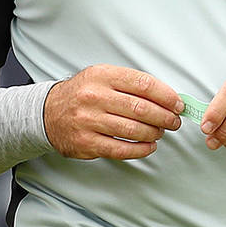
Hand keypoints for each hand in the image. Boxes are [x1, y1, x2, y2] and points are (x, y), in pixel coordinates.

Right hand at [44, 65, 182, 159]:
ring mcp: (88, 121)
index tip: (177, 104)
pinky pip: (121, 149)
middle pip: (141, 109)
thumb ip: (130, 84)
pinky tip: (149, 146)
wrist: (47, 112)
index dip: (166, 96)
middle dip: (165, 117)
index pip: (143, 84)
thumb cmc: (81, 94)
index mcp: (101, 76)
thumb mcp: (101, 77)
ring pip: (133, 130)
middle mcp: (94, 97)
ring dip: (154, 133)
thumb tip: (167, 97)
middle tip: (173, 121)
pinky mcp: (87, 142)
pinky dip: (141, 150)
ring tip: (160, 132)